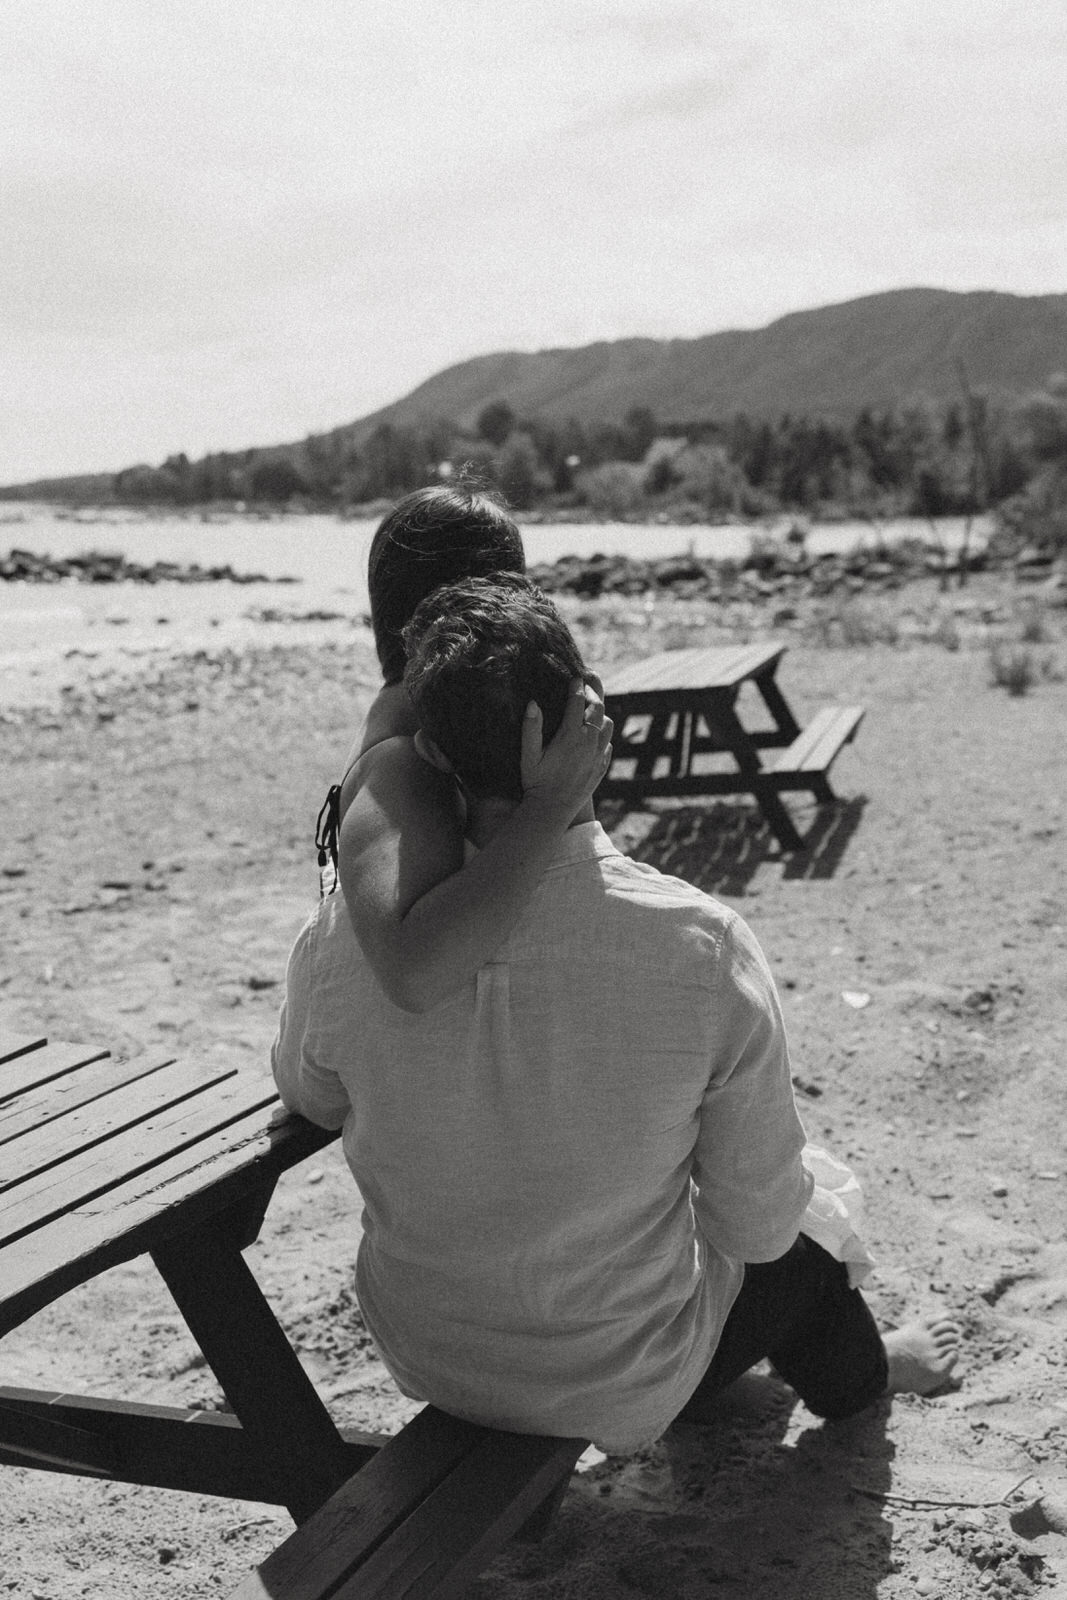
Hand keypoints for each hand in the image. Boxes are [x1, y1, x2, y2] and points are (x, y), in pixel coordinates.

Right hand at [520, 675, 612, 816]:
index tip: (575, 677)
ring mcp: (598, 755)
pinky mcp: (602, 766)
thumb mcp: (528, 755)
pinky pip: (609, 743)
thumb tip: (533, 703)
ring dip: (601, 714)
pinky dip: (603, 734)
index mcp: (570, 736)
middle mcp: (589, 743)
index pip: (577, 702)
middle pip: (598, 708)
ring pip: (608, 724)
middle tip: (586, 684)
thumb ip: (531, 728)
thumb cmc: (536, 782)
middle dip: (593, 692)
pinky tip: (593, 734)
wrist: (552, 810)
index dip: (577, 687)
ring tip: (590, 709)